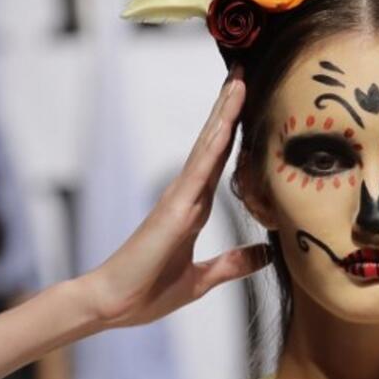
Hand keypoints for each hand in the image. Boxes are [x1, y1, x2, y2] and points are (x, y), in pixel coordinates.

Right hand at [87, 66, 270, 328]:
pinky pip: (198, 171)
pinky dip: (214, 145)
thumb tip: (265, 253)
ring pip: (207, 148)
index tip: (249, 103)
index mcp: (194, 210)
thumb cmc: (148, 294)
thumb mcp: (202, 280)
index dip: (235, 133)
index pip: (221, 163)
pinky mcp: (173, 210)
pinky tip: (227, 122)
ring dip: (223, 114)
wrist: (113, 306)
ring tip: (238, 80)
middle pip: (214, 145)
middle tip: (243, 72)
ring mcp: (179, 199)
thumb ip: (233, 264)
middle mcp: (187, 197)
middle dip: (229, 109)